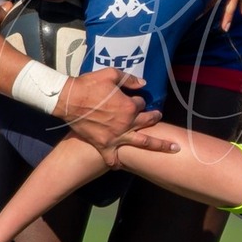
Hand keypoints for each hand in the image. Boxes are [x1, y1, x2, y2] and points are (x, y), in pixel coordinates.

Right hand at [57, 68, 172, 160]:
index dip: (137, 100)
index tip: (133, 99)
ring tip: (172, 148)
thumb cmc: (89, 85)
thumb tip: (143, 83)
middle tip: (159, 118)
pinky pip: (112, 158)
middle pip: (147, 122)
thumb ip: (129, 79)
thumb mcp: (110, 75)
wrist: (69, 100)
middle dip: (155, 118)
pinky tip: (120, 166)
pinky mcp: (103, 144)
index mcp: (128, 106)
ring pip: (142, 143)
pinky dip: (116, 163)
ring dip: (158, 145)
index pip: (141, 104)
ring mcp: (116, 136)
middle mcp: (126, 123)